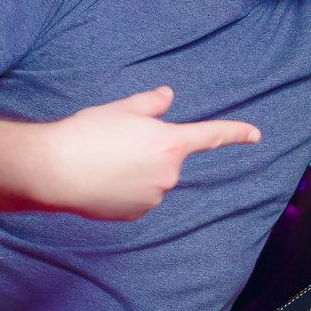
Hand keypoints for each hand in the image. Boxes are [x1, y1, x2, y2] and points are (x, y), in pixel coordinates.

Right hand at [43, 86, 258, 220]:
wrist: (54, 170)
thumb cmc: (87, 134)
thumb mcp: (122, 108)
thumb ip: (151, 103)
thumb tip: (168, 96)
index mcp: (170, 143)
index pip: (212, 135)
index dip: (236, 133)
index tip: (256, 134)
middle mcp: (169, 173)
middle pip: (168, 158)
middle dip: (149, 151)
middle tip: (115, 143)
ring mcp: (154, 196)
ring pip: (152, 179)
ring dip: (135, 171)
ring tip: (102, 162)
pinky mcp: (136, 213)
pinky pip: (138, 198)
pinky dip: (124, 190)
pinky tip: (101, 181)